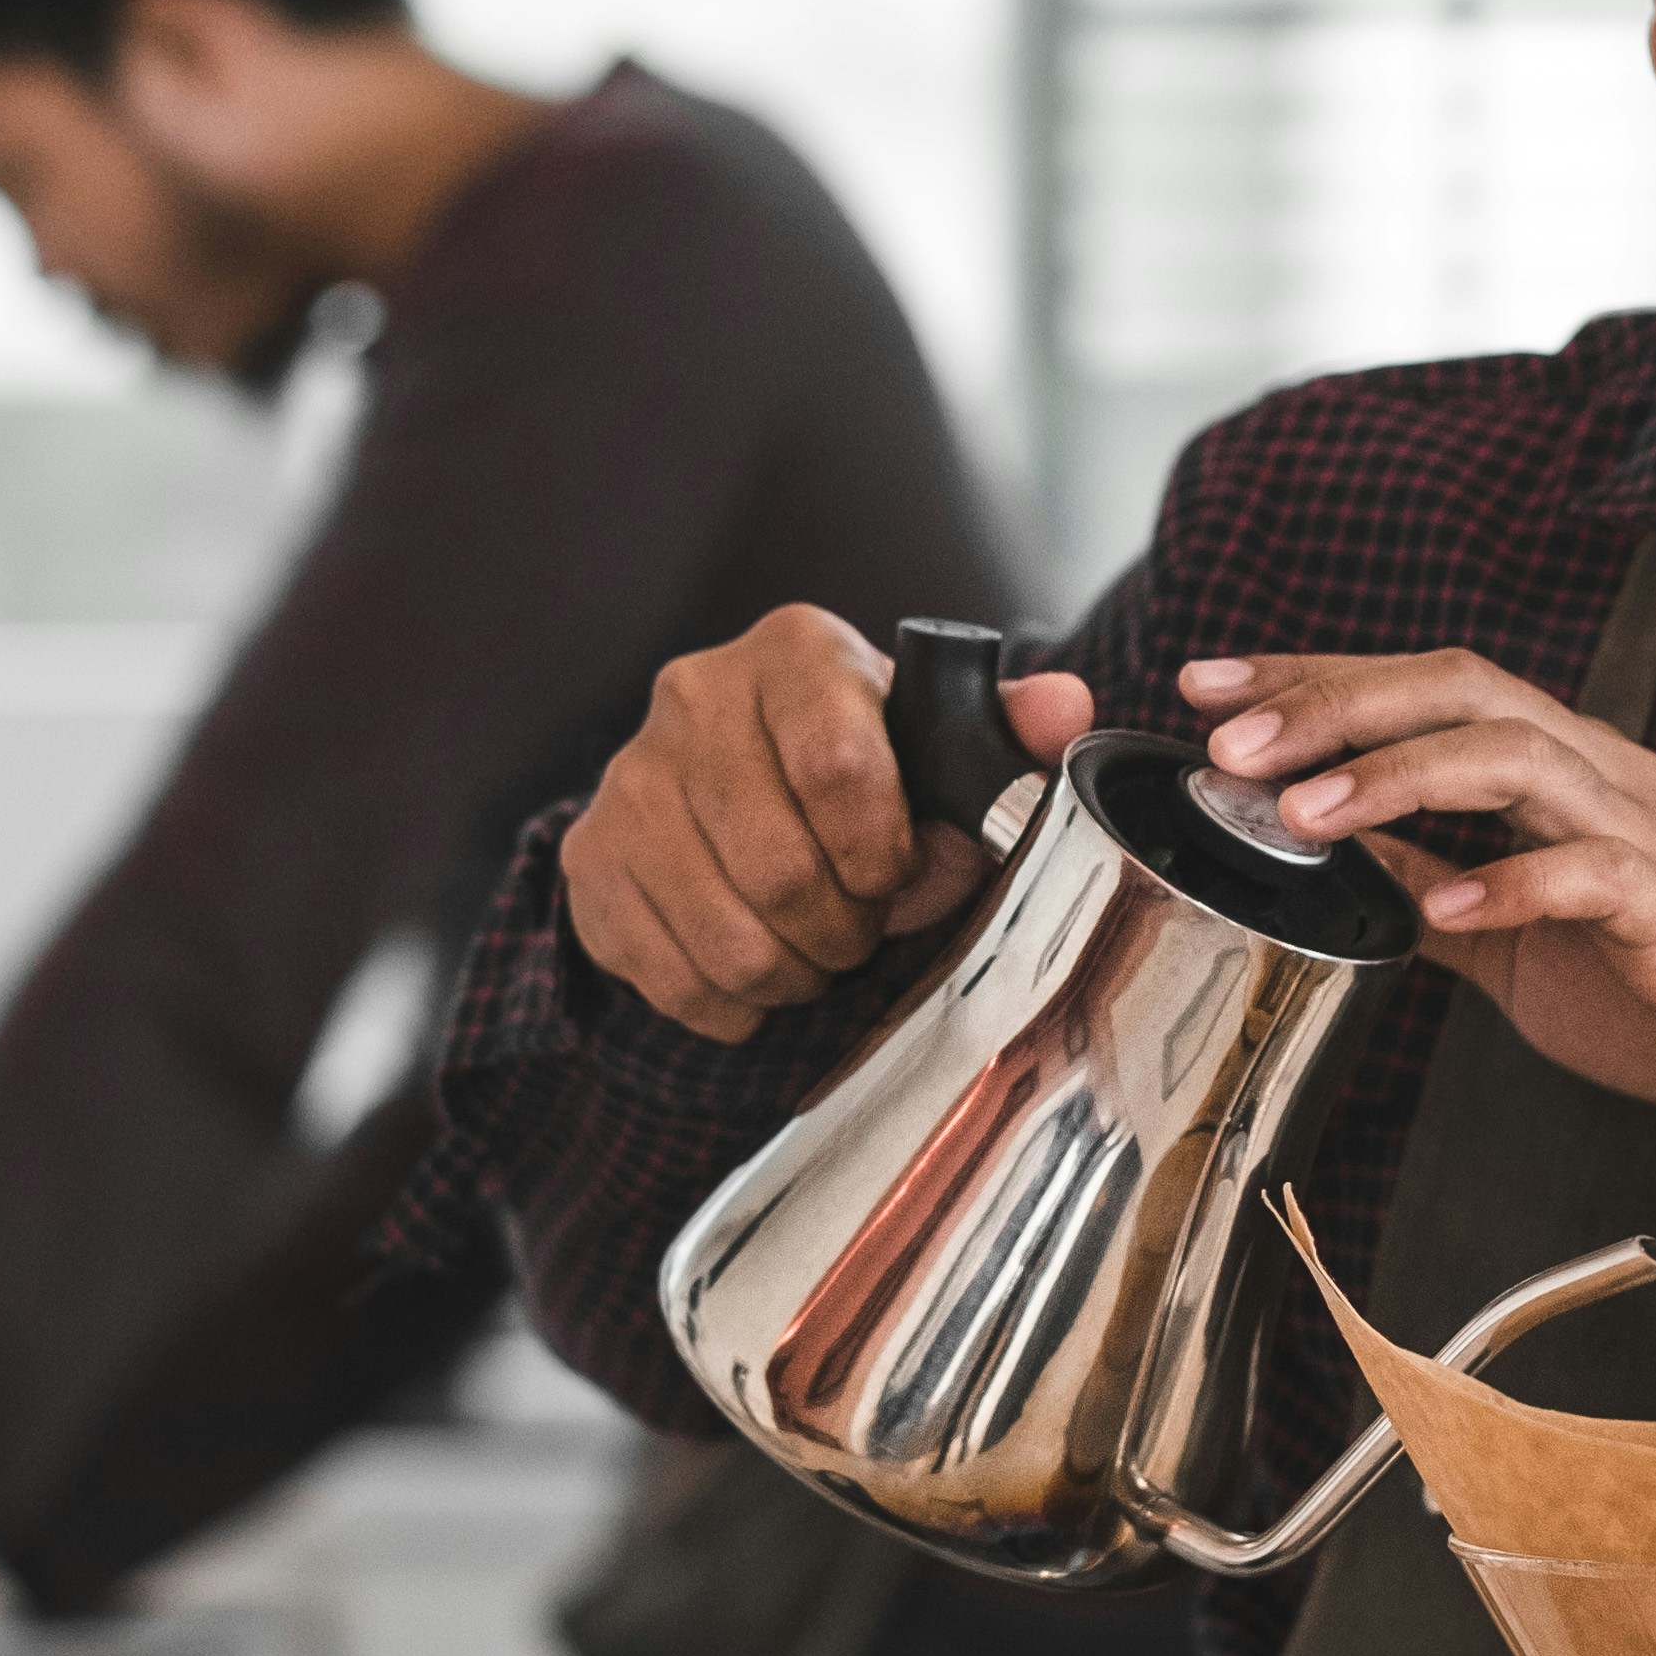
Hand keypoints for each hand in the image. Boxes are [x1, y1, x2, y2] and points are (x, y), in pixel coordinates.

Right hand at [562, 603, 1093, 1042]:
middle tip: (861, 927)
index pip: (841, 769)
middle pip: (783, 871)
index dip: (886, 855)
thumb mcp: (929, 736)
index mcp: (794, 654)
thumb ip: (1002, 730)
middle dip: (844, 928)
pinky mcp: (590, 860)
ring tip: (815, 948)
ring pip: (731, 939)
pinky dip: (735, 1002)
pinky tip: (756, 964)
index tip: (901, 876)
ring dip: (795, 971)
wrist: (715, 780)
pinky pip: (676, 979)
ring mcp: (628, 781)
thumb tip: (1065, 710)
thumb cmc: (850, 764)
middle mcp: (694, 697)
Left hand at [1183, 646, 1655, 1132]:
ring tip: (1305, 813)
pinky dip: (1513, 884)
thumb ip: (1439, 892)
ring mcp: (1643, 832)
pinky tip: (1445, 908)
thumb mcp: (1527, 940)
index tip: (1211, 685)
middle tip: (1230, 736)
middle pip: (1460, 689)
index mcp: (1557, 773)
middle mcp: (1597, 775)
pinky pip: (1592, 874)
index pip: (1426, 688)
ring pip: (1514, 757)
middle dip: (1338, 702)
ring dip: (1399, 777)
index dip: (1317, 678)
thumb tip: (1338, 868)